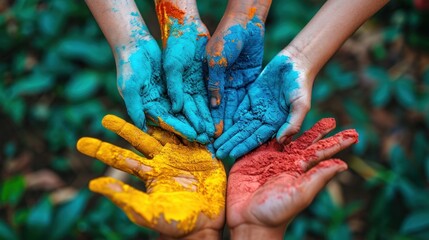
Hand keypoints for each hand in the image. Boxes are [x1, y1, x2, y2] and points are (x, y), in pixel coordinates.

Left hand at [76, 115, 225, 238]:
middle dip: (123, 128)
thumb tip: (93, 185)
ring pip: (162, 131)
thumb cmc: (176, 221)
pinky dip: (179, 120)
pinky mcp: (200, 152)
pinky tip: (169, 107)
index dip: (102, 150)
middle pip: (139, 140)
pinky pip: (188, 132)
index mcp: (148, 174)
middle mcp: (162, 161)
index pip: (120, 159)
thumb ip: (123, 196)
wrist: (207, 222)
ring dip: (151, 118)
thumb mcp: (146, 211)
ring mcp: (181, 155)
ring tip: (138, 104)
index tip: (81, 143)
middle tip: (105, 118)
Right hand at [116, 31, 205, 142]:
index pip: (166, 121)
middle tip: (207, 137)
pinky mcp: (176, 84)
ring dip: (198, 118)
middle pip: (178, 118)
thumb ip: (135, 108)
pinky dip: (199, 103)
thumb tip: (142, 129)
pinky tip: (210, 111)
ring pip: (186, 109)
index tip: (193, 135)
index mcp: (148, 107)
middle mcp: (159, 104)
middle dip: (192, 127)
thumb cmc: (129, 65)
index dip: (180, 129)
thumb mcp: (130, 87)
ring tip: (211, 128)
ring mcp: (168, 94)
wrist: (135, 44)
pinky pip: (189, 95)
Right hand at [206, 11, 264, 136]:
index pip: (200, 102)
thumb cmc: (225, 37)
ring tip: (228, 139)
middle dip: (214, 125)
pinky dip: (241, 111)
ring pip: (228, 105)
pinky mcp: (245, 79)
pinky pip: (242, 98)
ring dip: (228, 122)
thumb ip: (214, 82)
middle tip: (215, 143)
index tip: (202, 134)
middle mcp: (215, 81)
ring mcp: (231, 81)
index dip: (200, 118)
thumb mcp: (216, 59)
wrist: (245, 21)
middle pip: (214, 107)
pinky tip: (241, 125)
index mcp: (204, 76)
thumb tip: (214, 104)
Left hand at [214, 51, 312, 158]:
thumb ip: (292, 123)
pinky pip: (239, 110)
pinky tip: (220, 127)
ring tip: (216, 144)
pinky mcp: (252, 96)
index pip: (257, 138)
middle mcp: (265, 118)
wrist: (295, 62)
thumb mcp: (301, 105)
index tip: (232, 155)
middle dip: (232, 144)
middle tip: (217, 154)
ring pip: (240, 124)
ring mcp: (258, 108)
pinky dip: (229, 119)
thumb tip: (281, 141)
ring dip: (229, 134)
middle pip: (245, 134)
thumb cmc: (301, 84)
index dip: (244, 147)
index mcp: (276, 123)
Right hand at [227, 118, 357, 238]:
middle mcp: (287, 161)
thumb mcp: (301, 194)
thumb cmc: (276, 211)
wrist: (247, 219)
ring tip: (301, 113)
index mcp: (301, 169)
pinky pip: (260, 139)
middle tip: (331, 119)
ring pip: (284, 137)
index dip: (337, 141)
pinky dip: (265, 128)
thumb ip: (319, 177)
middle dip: (318, 130)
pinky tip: (271, 117)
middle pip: (305, 141)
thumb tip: (343, 164)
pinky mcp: (251, 157)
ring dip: (292, 125)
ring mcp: (269, 158)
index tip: (353, 132)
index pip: (322, 151)